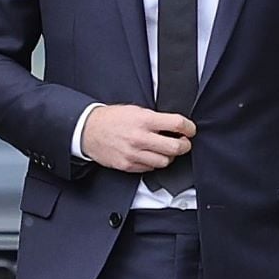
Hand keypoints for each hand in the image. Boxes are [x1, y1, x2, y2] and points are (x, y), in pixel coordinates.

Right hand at [81, 104, 195, 172]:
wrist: (88, 130)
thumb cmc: (111, 119)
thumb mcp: (134, 110)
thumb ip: (155, 118)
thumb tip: (175, 125)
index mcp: (143, 120)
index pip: (177, 124)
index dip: (189, 127)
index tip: (190, 129)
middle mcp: (140, 137)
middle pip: (176, 147)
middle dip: (184, 145)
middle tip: (183, 142)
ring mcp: (134, 153)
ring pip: (165, 161)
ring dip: (168, 156)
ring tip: (164, 149)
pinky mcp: (128, 165)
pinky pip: (151, 168)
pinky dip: (153, 162)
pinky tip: (149, 154)